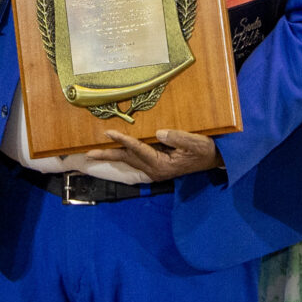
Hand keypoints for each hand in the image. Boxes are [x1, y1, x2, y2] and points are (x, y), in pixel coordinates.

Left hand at [82, 127, 218, 179]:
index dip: (123, 139)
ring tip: (94, 152)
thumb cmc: (205, 150)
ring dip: (112, 155)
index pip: (138, 149)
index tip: (108, 131)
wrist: (213, 160)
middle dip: (107, 155)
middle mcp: (155, 170)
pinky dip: (124, 154)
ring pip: (129, 160)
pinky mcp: (156, 167)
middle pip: (127, 159)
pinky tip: (115, 150)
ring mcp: (155, 170)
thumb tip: (158, 133)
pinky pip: (136, 160)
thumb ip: (178, 137)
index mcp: (162, 165)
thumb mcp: (195, 142)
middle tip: (87, 153)